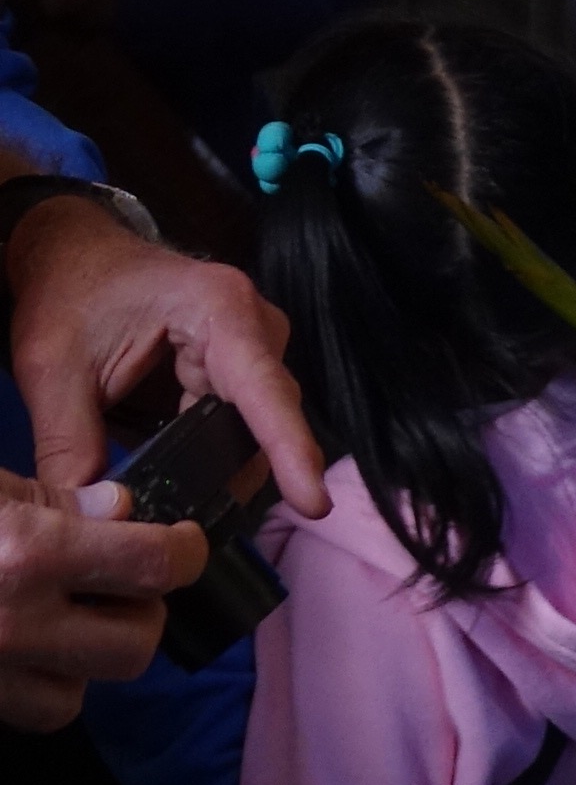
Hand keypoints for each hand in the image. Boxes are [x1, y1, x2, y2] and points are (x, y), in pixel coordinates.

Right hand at [0, 468, 190, 730]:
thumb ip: (53, 500)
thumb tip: (121, 509)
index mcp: (28, 555)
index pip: (154, 565)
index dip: (184, 552)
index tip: (182, 544)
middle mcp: (14, 625)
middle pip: (135, 645)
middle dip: (138, 614)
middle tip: (112, 586)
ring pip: (81, 694)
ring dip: (86, 660)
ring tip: (60, 620)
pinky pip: (34, 713)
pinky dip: (42, 686)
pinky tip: (24, 651)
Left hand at [7, 196, 326, 523]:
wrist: (69, 254)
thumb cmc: (68, 293)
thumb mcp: (53, 369)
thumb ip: (69, 443)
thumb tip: (88, 518)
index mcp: (217, 309)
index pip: (262, 387)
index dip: (289, 446)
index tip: (313, 500)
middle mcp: (252, 323)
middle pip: (269, 409)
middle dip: (251, 469)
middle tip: (212, 531)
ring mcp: (250, 341)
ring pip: (257, 418)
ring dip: (230, 464)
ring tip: (199, 514)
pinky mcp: (235, 361)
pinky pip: (239, 416)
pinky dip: (217, 450)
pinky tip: (195, 484)